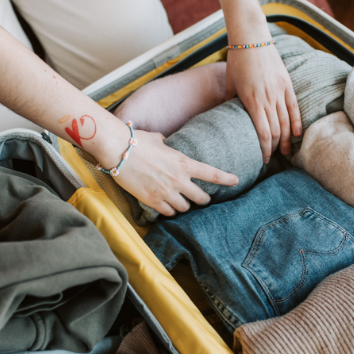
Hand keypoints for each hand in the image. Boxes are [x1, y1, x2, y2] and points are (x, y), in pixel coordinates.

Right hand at [112, 130, 238, 215]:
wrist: (118, 150)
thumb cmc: (137, 141)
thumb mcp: (159, 140)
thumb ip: (168, 145)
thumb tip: (166, 143)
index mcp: (183, 162)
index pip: (212, 174)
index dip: (226, 178)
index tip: (236, 180)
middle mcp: (178, 179)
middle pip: (201, 198)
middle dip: (203, 199)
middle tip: (201, 199)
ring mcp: (166, 192)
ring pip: (185, 208)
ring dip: (184, 206)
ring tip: (179, 201)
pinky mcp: (152, 200)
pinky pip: (168, 212)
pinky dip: (169, 210)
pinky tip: (166, 206)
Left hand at [226, 33, 301, 161]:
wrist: (251, 38)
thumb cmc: (236, 60)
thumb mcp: (229, 83)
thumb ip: (230, 102)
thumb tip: (227, 118)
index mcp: (251, 101)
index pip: (263, 133)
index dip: (264, 149)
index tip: (262, 159)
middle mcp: (267, 98)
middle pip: (276, 131)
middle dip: (275, 148)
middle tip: (272, 157)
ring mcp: (279, 91)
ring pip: (287, 122)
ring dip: (287, 139)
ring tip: (286, 151)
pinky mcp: (287, 83)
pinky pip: (294, 107)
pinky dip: (297, 122)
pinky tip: (297, 134)